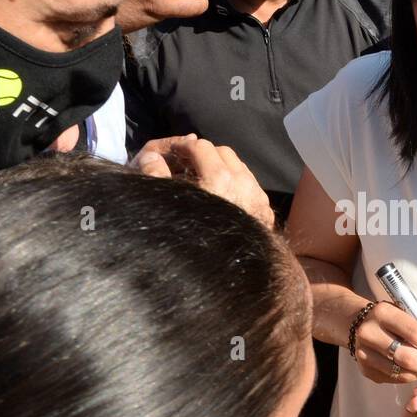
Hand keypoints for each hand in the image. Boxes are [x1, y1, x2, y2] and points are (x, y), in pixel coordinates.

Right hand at [132, 134, 273, 228]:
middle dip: (204, 154)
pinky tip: (224, 196)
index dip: (183, 147)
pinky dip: (237, 182)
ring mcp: (257, 196)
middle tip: (187, 164)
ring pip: (239, 167)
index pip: (200, 146)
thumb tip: (152, 156)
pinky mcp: (265, 210)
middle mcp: (242, 182)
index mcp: (218, 178)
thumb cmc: (195, 241)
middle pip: (222, 152)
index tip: (173, 153)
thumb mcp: (170, 206)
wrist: (231, 270)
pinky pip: (251, 185)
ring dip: (221, 166)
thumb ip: (157, 177)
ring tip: (205, 179)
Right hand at [350, 301, 416, 383]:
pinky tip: (413, 369)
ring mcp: (364, 353)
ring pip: (400, 372)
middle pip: (405, 357)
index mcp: (384, 312)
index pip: (413, 331)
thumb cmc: (397, 317)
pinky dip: (409, 377)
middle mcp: (369, 332)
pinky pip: (393, 379)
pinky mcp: (364, 369)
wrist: (363, 324)